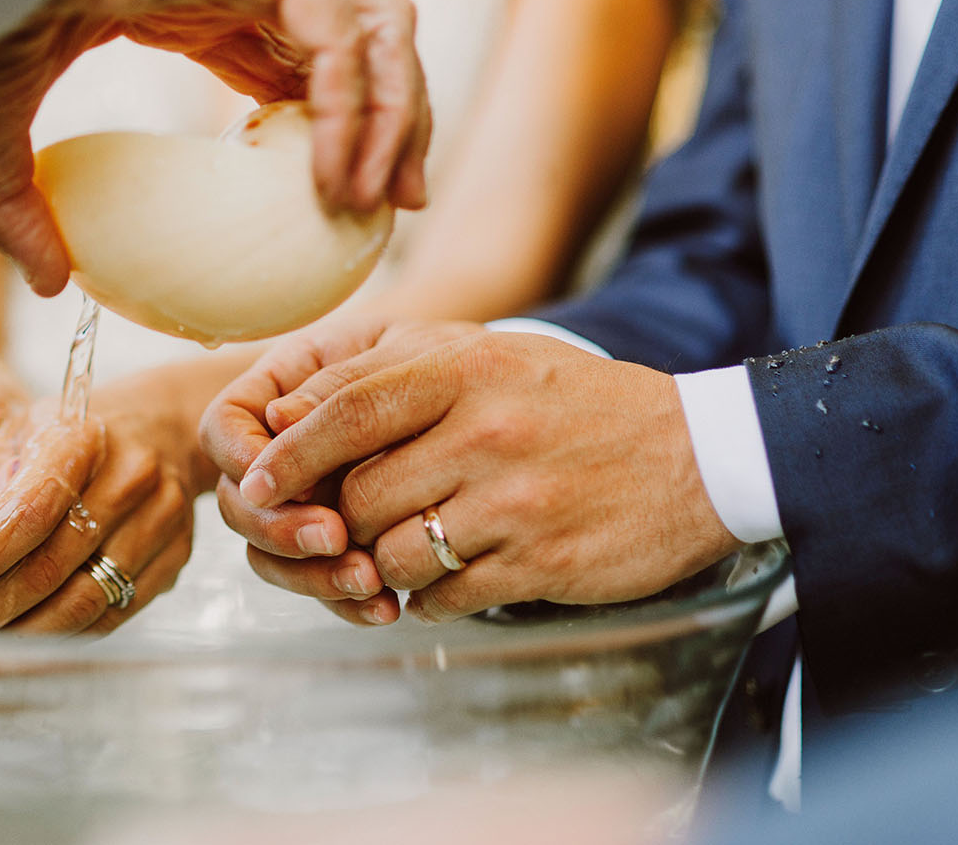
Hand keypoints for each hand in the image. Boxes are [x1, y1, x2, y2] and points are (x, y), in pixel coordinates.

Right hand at [0, 0, 430, 295]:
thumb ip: (17, 208)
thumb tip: (49, 287)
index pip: (305, 55)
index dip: (339, 123)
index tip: (346, 198)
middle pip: (365, 42)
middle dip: (395, 120)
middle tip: (395, 206)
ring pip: (379, 34)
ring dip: (395, 119)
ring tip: (381, 203)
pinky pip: (343, 40)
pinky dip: (354, 113)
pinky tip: (337, 180)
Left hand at [0, 350, 195, 632]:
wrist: (158, 425)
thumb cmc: (66, 434)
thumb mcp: (12, 432)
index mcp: (83, 438)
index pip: (26, 511)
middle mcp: (131, 478)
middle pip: (53, 565)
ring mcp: (161, 521)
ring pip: (83, 601)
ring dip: (22, 633)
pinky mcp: (175, 559)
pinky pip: (111, 616)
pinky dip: (60, 636)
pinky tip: (22, 639)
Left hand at [213, 329, 738, 623]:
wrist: (700, 456)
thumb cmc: (573, 404)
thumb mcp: (487, 358)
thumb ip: (390, 375)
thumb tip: (289, 410)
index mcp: (463, 372)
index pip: (344, 412)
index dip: (289, 454)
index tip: (257, 483)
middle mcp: (483, 434)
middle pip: (358, 496)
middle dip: (339, 521)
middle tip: (347, 526)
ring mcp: (512, 504)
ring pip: (393, 554)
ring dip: (384, 564)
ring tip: (409, 549)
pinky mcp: (539, 564)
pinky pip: (443, 598)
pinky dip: (430, 597)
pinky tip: (452, 575)